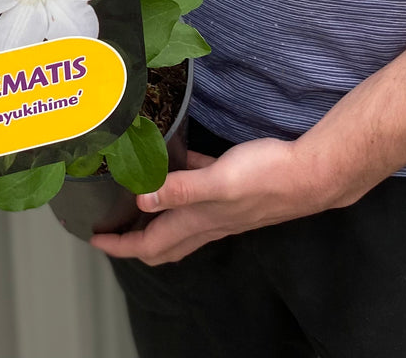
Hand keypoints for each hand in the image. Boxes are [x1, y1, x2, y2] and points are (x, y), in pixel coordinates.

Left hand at [91, 137, 334, 265]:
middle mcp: (206, 221)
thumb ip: (180, 189)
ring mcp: (221, 209)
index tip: (96, 240)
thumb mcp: (218, 180)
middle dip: (133, 240)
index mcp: (196, 221)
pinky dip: (181, 184)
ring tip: (133, 200)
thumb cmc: (266, 178)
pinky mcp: (233, 191)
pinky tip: (176, 160)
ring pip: (178, 221)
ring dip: (154, 217)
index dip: (120, 246)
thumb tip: (141, 199)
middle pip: (162, 242)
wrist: (309, 176)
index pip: (150, 244)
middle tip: (110, 229)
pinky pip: (198, 190)